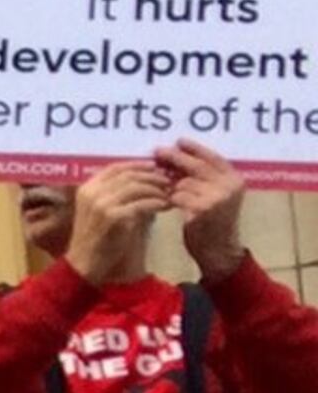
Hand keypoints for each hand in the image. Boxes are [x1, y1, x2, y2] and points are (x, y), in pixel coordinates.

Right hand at [64, 162, 169, 283]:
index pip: (115, 167)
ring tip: (169, 195)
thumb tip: (145, 181)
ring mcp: (102, 204)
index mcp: (87, 188)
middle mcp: (92, 192)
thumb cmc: (95, 238)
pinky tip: (165, 206)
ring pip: (137, 187)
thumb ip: (116, 195)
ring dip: (157, 190)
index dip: (137, 165)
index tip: (155, 167)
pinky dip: (157, 203)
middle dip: (152, 176)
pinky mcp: (114, 217)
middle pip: (128, 175)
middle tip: (168, 181)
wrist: (85, 263)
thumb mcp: (100, 211)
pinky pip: (143, 204)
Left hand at [157, 138, 249, 276]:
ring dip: (170, 185)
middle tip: (157, 152)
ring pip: (184, 182)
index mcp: (235, 180)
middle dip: (175, 158)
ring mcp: (218, 197)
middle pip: (197, 165)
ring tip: (163, 189)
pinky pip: (178, 196)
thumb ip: (205, 178)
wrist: (219, 251)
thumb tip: (177, 156)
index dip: (195, 148)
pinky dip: (169, 199)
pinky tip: (164, 203)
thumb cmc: (212, 224)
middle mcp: (230, 186)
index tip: (179, 141)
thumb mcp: (215, 196)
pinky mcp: (204, 209)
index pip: (213, 157)